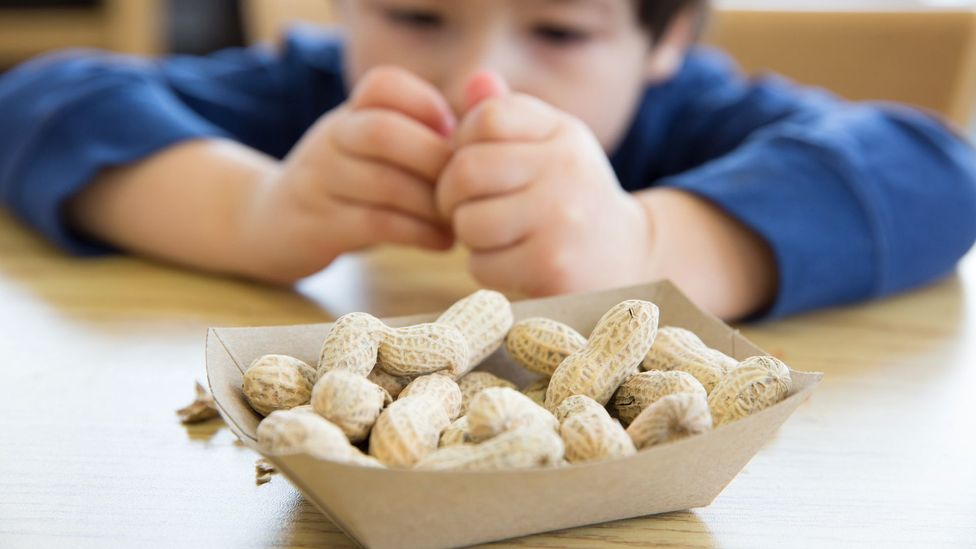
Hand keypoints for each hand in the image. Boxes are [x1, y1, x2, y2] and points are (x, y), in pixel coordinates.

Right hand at [241, 66, 457, 282]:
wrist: (271, 224)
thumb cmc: (347, 186)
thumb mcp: (370, 148)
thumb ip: (419, 133)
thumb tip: (485, 125)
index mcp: (349, 113)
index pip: (383, 84)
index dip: (426, 105)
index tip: (454, 136)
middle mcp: (330, 140)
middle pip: (382, 132)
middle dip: (435, 159)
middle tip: (468, 186)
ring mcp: (319, 182)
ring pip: (383, 184)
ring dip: (432, 205)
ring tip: (460, 219)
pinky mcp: (318, 225)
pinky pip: (375, 223)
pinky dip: (418, 233)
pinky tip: (442, 242)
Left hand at [437, 72, 652, 295]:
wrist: (627, 259)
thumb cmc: (570, 199)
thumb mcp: (551, 147)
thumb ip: (510, 116)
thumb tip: (475, 81)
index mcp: (563, 132)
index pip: (487, 118)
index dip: (462, 144)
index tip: (475, 166)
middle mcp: (566, 168)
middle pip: (466, 170)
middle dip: (451, 196)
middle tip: (464, 208)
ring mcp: (561, 217)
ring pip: (469, 221)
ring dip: (468, 236)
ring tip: (494, 236)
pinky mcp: (552, 264)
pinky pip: (482, 264)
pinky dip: (485, 269)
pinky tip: (511, 264)